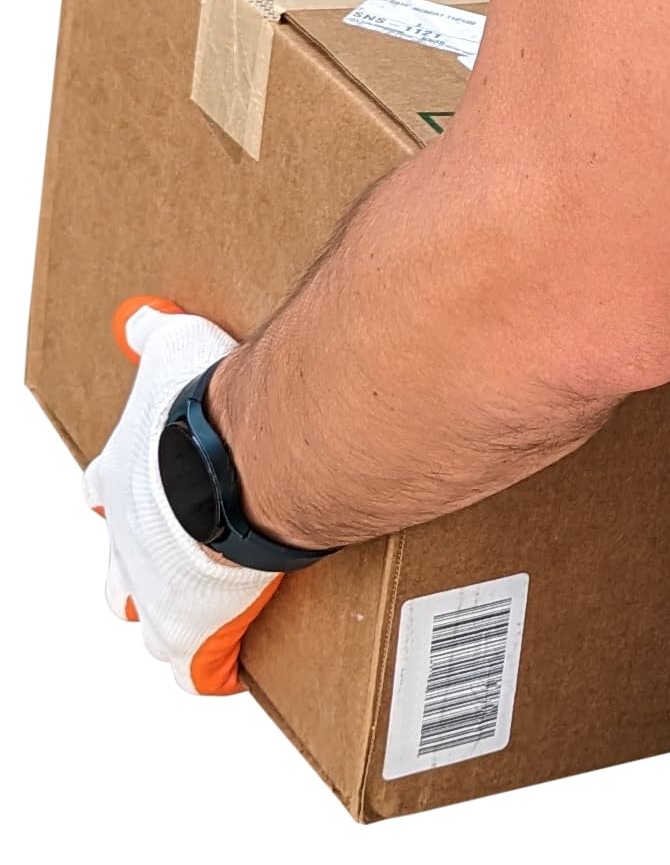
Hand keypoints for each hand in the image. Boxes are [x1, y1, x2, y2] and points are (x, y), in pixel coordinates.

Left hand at [82, 298, 281, 694]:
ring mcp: (157, 590)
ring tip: (202, 615)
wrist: (242, 464)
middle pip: (118, 574)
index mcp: (121, 480)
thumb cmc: (207, 414)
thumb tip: (141, 320)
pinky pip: (197, 668)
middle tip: (171, 564)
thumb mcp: (172, 354)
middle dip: (139, 573)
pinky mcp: (195, 628)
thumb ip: (156, 338)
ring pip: (148, 624)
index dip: (118, 495)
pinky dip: (211, 671)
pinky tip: (226, 672)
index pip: (103, 492)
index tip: (135, 494)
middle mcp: (129, 542)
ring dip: (171, 621)